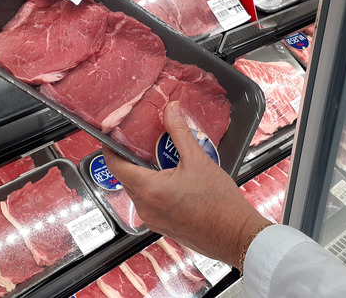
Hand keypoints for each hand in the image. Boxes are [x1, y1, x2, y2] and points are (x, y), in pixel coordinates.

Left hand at [103, 101, 270, 267]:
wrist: (236, 235)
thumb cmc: (219, 203)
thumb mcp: (198, 160)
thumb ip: (179, 132)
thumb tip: (171, 110)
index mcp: (148, 190)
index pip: (114, 166)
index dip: (110, 148)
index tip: (112, 135)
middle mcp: (145, 208)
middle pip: (127, 176)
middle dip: (133, 158)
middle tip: (146, 141)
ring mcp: (152, 220)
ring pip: (138, 190)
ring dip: (146, 174)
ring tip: (165, 159)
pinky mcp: (162, 226)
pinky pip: (150, 203)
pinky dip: (155, 188)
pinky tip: (174, 179)